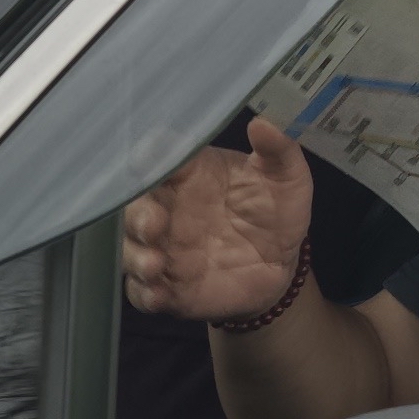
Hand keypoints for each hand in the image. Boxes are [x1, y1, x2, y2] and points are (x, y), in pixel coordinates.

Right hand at [120, 119, 312, 320]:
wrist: (280, 266)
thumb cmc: (276, 211)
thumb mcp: (288, 179)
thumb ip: (279, 150)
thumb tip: (263, 123)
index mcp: (191, 175)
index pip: (159, 158)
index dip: (152, 157)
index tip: (153, 160)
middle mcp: (167, 209)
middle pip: (134, 206)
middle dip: (137, 215)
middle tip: (156, 223)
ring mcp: (163, 249)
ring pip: (131, 250)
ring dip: (137, 257)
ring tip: (155, 264)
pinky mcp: (167, 287)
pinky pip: (143, 293)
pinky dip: (146, 294)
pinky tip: (159, 295)